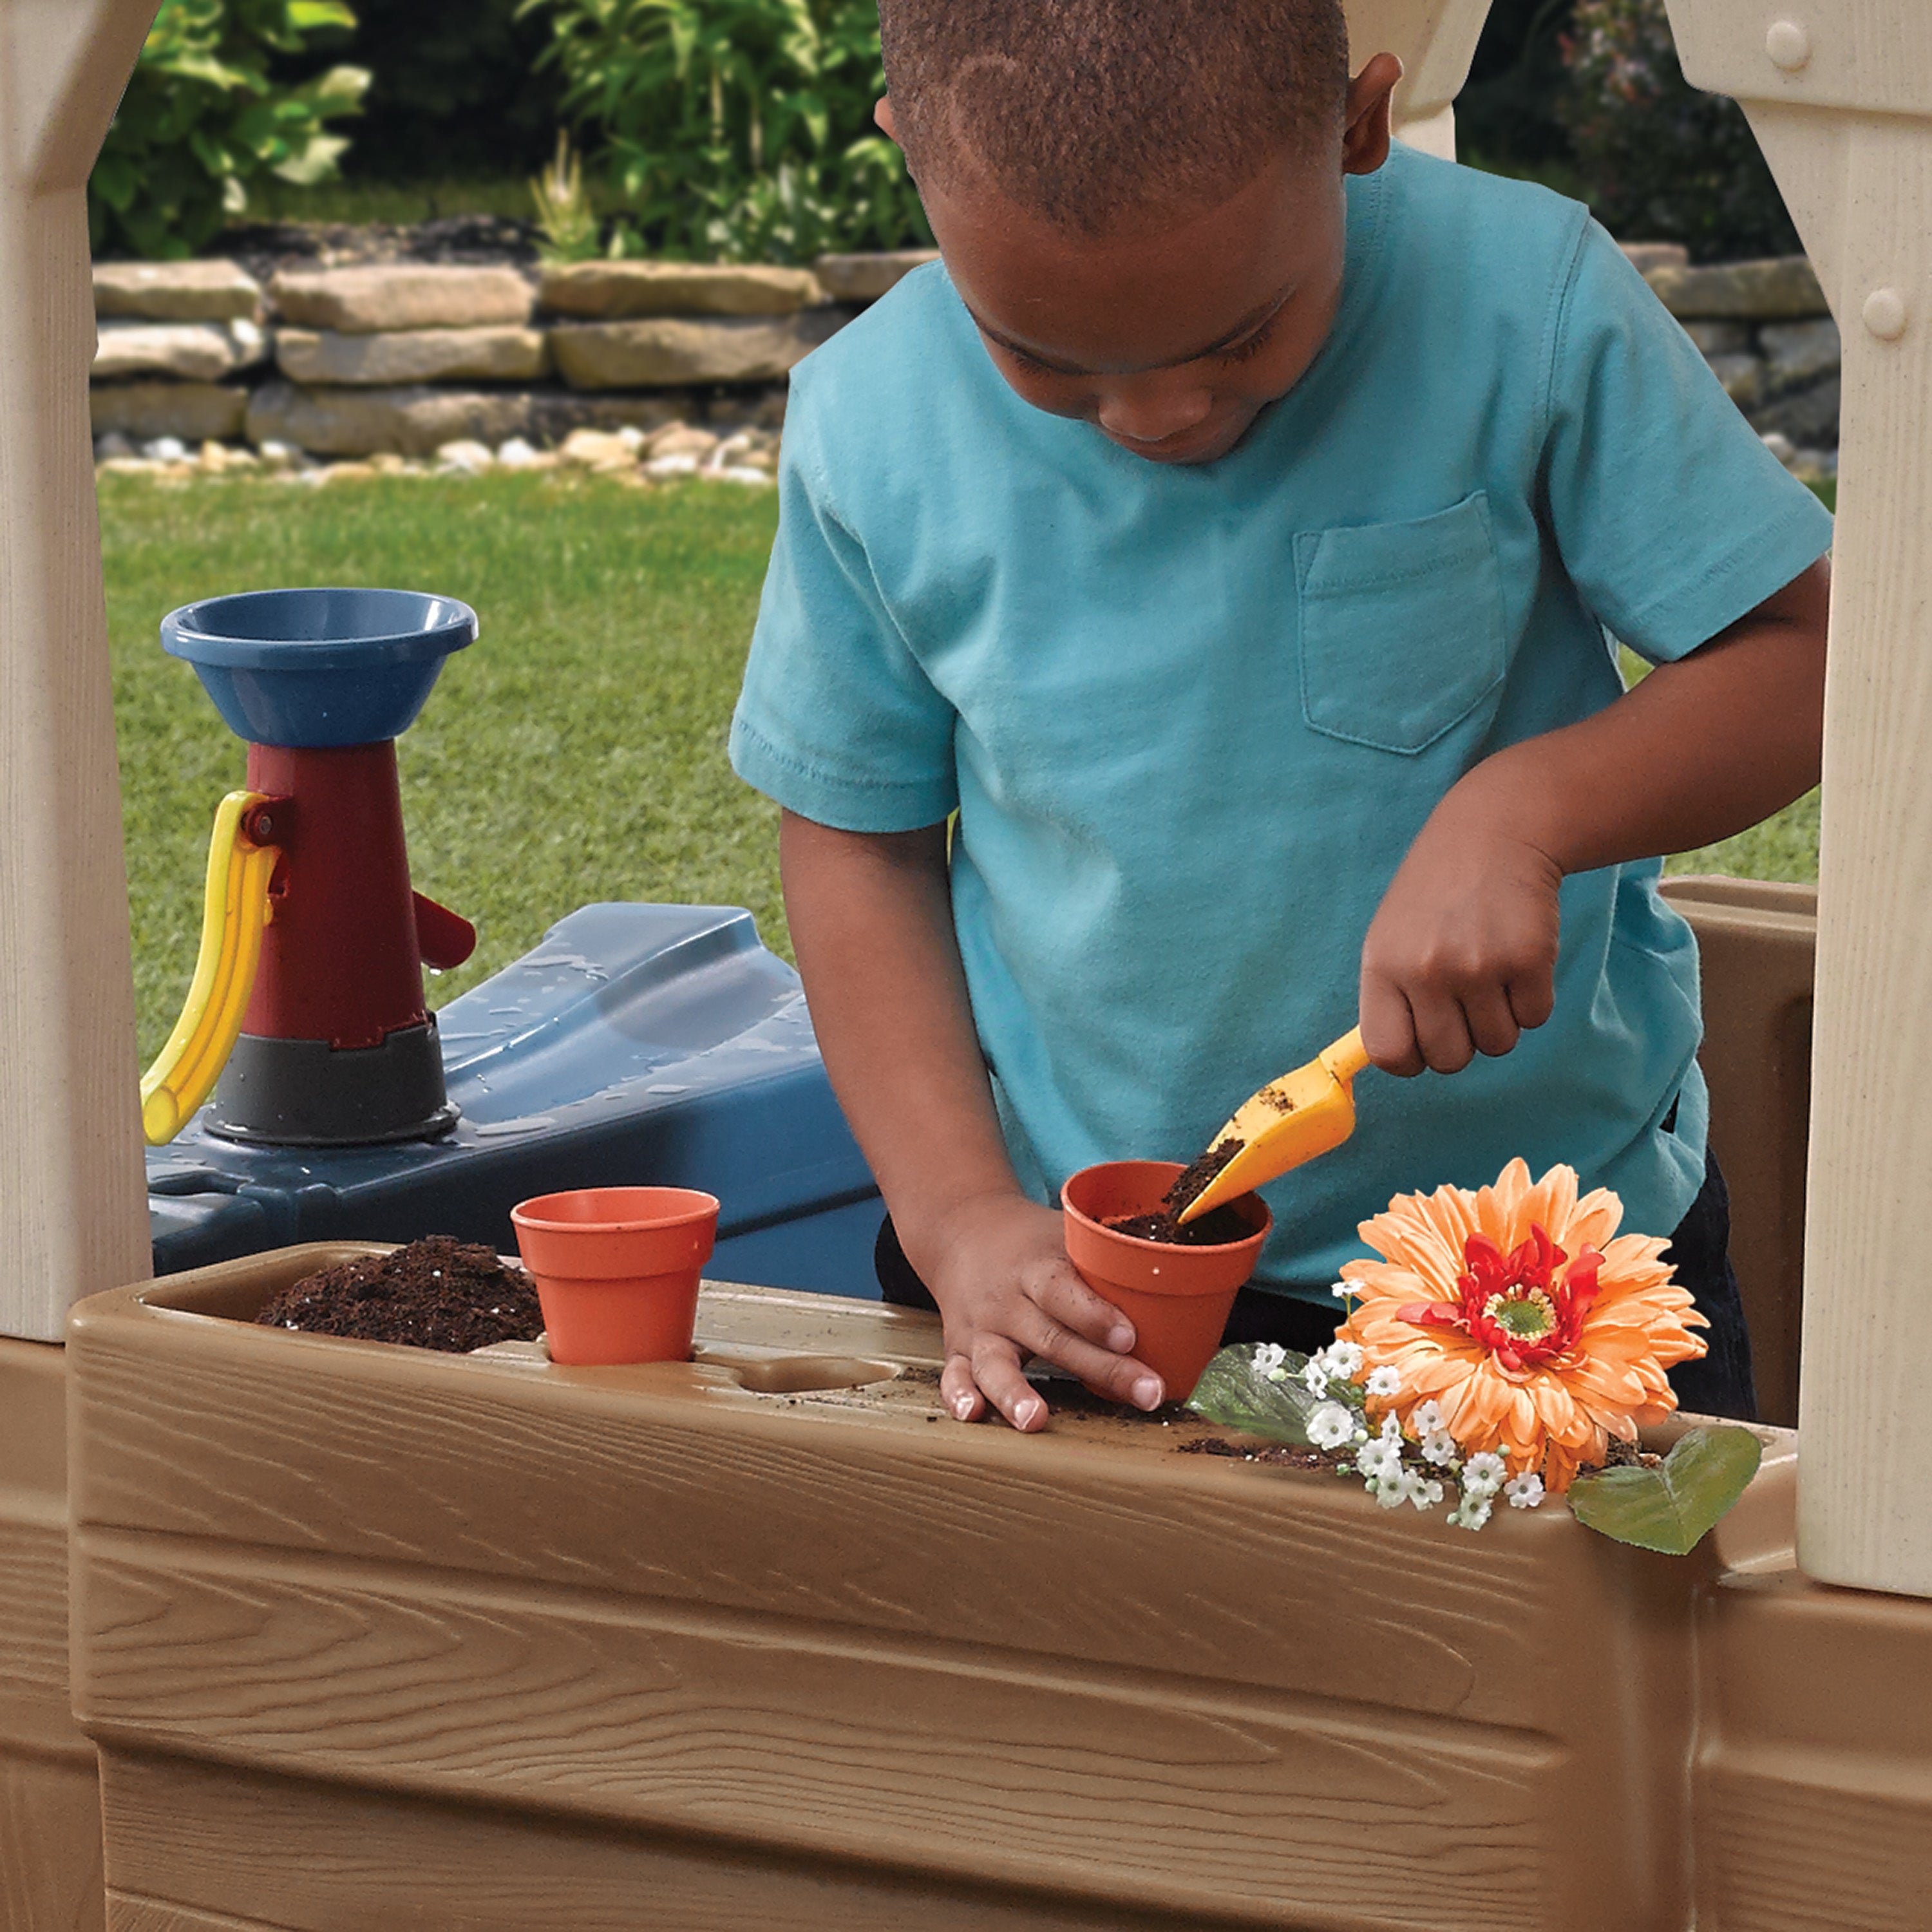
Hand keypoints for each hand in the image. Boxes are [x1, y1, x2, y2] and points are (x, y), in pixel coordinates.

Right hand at [908, 1191, 1166, 1429]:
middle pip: (1052, 1337)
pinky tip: (973, 1414)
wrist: (961, 1231)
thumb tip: (1192, 1271)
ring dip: (1014, 1392)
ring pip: (996, 1362)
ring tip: (1036, 1420)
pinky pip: (954, 1375)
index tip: (1131, 1337)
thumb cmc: (1032, 1240)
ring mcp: (981, 1328)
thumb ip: (1114, 1255)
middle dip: (1100, 1368)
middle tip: (1145, 1393)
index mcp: (1037, 1268)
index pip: (1066, 1291)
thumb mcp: (1069, 1233)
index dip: (1097, 1315)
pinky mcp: (959, 1349)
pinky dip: (959, 1395)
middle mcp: (1008, 1301)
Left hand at [1359, 784, 1562, 1076]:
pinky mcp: (1529, 959)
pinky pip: (1535, 1018)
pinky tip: (1518, 958)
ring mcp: (1478, 966)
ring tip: (1491, 972)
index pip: (1388, 1053)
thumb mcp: (1390, 938)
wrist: (1493, 834)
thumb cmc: (1436, 895)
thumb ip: (1391, 998)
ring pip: (1497, 1044)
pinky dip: (1532, 998)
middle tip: (1466, 1000)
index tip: (1425, 1040)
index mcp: (1383, 967)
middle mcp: (1426, 971)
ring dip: (1500, 1019)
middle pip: (1449, 1060)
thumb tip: (1400, 1060)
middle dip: (1463, 1041)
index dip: (1412, 1058)